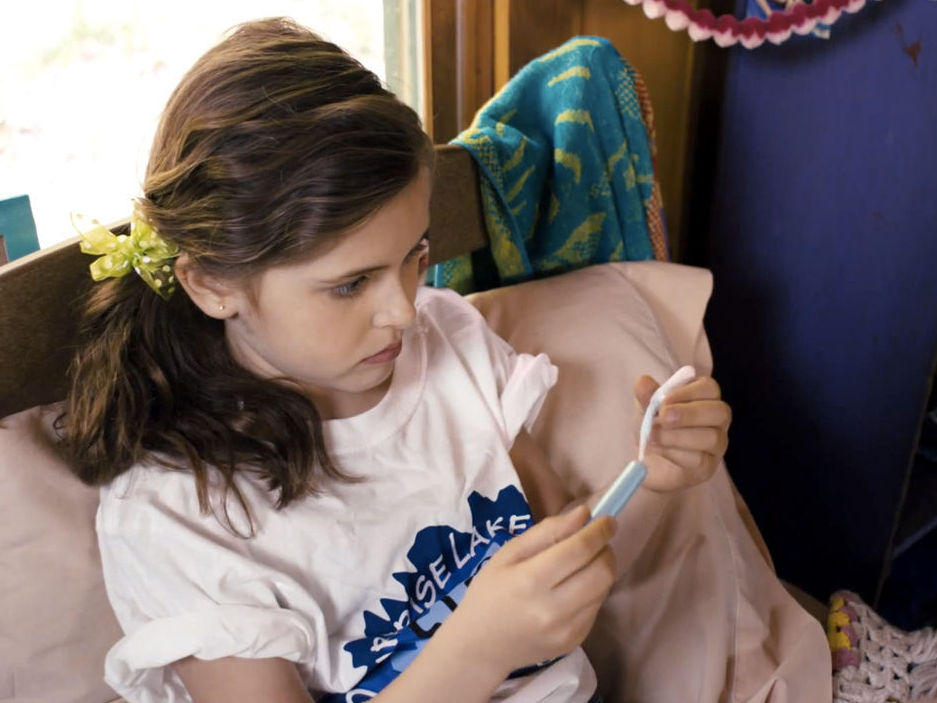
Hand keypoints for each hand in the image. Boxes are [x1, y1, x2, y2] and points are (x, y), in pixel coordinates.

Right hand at [448, 505, 616, 674]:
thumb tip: (584, 514)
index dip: (599, 531)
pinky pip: (596, 608)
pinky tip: (575, 588)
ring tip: (585, 563)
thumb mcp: (509, 553)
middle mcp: (552, 609)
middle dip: (606, 550)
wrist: (482, 646)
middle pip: (601, 572)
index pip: (579, 550)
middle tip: (598, 541)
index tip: (607, 519)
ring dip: (602, 569)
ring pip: (603, 590)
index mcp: (530, 580)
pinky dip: (593, 591)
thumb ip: (547, 531)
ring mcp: (566, 630)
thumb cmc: (490, 591)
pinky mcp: (574, 642)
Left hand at [633, 374, 731, 490]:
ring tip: (652, 436)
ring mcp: (717, 443)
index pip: (709, 388)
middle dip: (689, 414)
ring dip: (677, 436)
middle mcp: (717, 419)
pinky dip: (674, 453)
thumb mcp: (646, 409)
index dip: (688, 392)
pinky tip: (657, 449)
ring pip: (711, 437)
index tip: (663, 400)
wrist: (649, 462)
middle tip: (663, 418)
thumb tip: (642, 381)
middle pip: (719, 412)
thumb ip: (646, 396)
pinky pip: (699, 459)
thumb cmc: (654, 428)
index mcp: (704, 397)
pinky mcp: (708, 466)